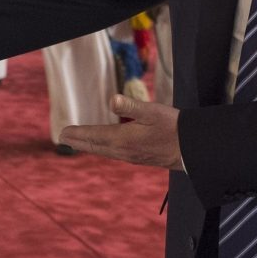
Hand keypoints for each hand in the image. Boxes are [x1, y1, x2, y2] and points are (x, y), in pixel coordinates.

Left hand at [59, 94, 183, 169]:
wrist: (193, 150)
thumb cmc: (174, 127)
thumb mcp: (153, 111)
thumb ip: (131, 106)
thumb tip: (112, 99)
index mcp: (124, 139)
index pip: (94, 136)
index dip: (78, 134)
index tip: (63, 132)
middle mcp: (124, 151)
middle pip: (95, 146)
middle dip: (79, 141)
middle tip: (63, 137)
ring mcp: (131, 156)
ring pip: (104, 151)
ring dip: (89, 146)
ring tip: (77, 142)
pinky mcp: (139, 158)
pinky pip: (114, 154)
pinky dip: (102, 149)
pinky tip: (104, 147)